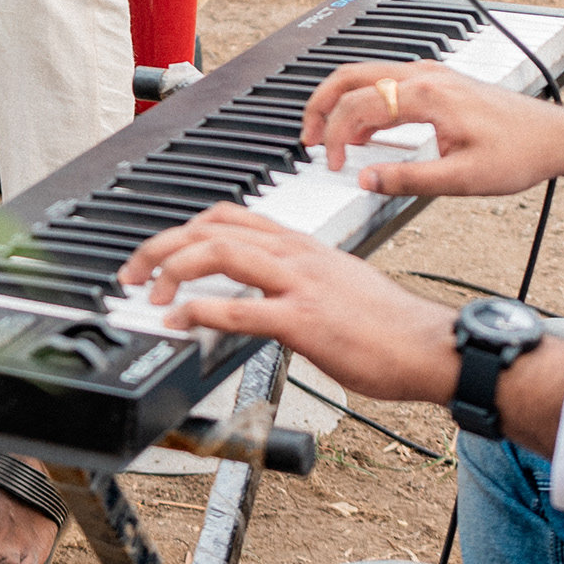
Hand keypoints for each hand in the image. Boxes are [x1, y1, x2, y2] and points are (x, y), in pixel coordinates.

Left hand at [113, 204, 458, 403]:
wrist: (431, 345)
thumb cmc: (390, 326)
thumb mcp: (337, 286)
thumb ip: (296, 283)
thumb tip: (263, 299)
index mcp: (301, 245)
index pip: (229, 217)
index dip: (184, 229)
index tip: (157, 252)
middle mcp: (295, 254)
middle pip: (212, 228)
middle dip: (161, 245)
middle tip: (132, 271)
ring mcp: (299, 284)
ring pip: (219, 253)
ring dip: (171, 270)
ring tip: (147, 292)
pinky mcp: (304, 321)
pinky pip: (241, 309)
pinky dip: (200, 312)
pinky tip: (180, 322)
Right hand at [304, 62, 563, 202]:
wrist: (555, 137)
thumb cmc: (518, 154)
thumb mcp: (462, 179)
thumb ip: (409, 179)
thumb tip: (367, 181)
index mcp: (426, 95)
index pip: (359, 107)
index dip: (335, 137)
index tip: (332, 165)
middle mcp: (424, 76)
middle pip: (351, 76)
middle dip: (321, 105)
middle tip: (307, 137)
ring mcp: (431, 74)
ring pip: (367, 73)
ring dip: (341, 99)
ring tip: (328, 133)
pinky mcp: (439, 80)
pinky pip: (386, 80)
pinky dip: (364, 98)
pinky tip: (366, 127)